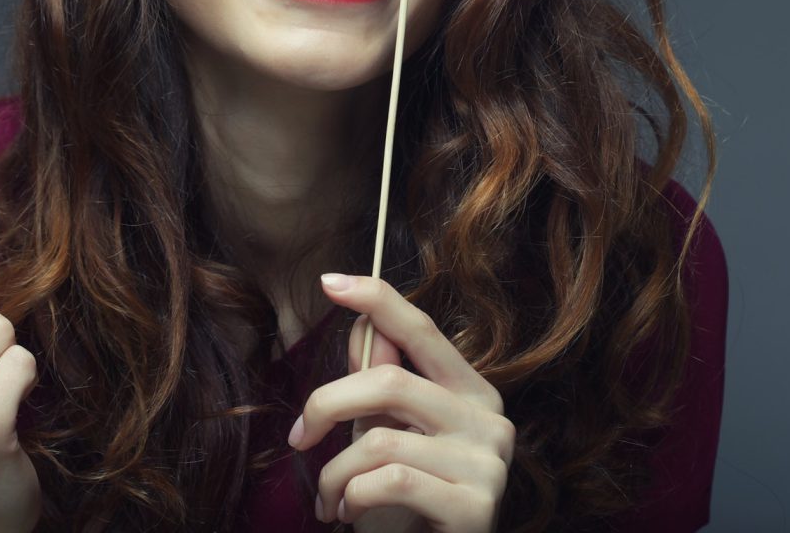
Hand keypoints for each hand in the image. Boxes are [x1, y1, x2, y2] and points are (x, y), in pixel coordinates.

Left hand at [288, 274, 514, 531]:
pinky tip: (348, 514)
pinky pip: (391, 482)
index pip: (423, 331)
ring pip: (380, 440)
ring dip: (334, 472)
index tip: (329, 281)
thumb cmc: (412, 507)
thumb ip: (384, 386)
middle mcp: (490, 419)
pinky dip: (353, 496)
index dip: (377, 300)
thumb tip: (364, 326)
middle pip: (390, 382)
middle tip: (299, 438)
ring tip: (328, 499)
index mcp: (473, 392)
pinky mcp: (476, 507)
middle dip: (327, 404)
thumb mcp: (392, 438)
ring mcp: (489, 463)